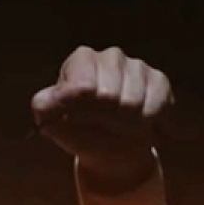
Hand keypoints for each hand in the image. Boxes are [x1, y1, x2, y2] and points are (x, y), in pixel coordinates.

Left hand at [31, 46, 172, 189]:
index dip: (82, 109)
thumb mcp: (51, 122)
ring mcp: (137, 66)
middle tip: (101, 125)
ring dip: (124, 124)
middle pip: (109, 95)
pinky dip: (145, 123)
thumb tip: (46, 101)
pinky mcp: (159, 81)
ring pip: (132, 103)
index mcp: (81, 59)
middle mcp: (110, 56)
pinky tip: (138, 124)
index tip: (78, 118)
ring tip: (118, 126)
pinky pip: (155, 106)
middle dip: (103, 119)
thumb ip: (44, 108)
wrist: (109, 148)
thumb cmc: (77, 129)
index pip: (84, 86)